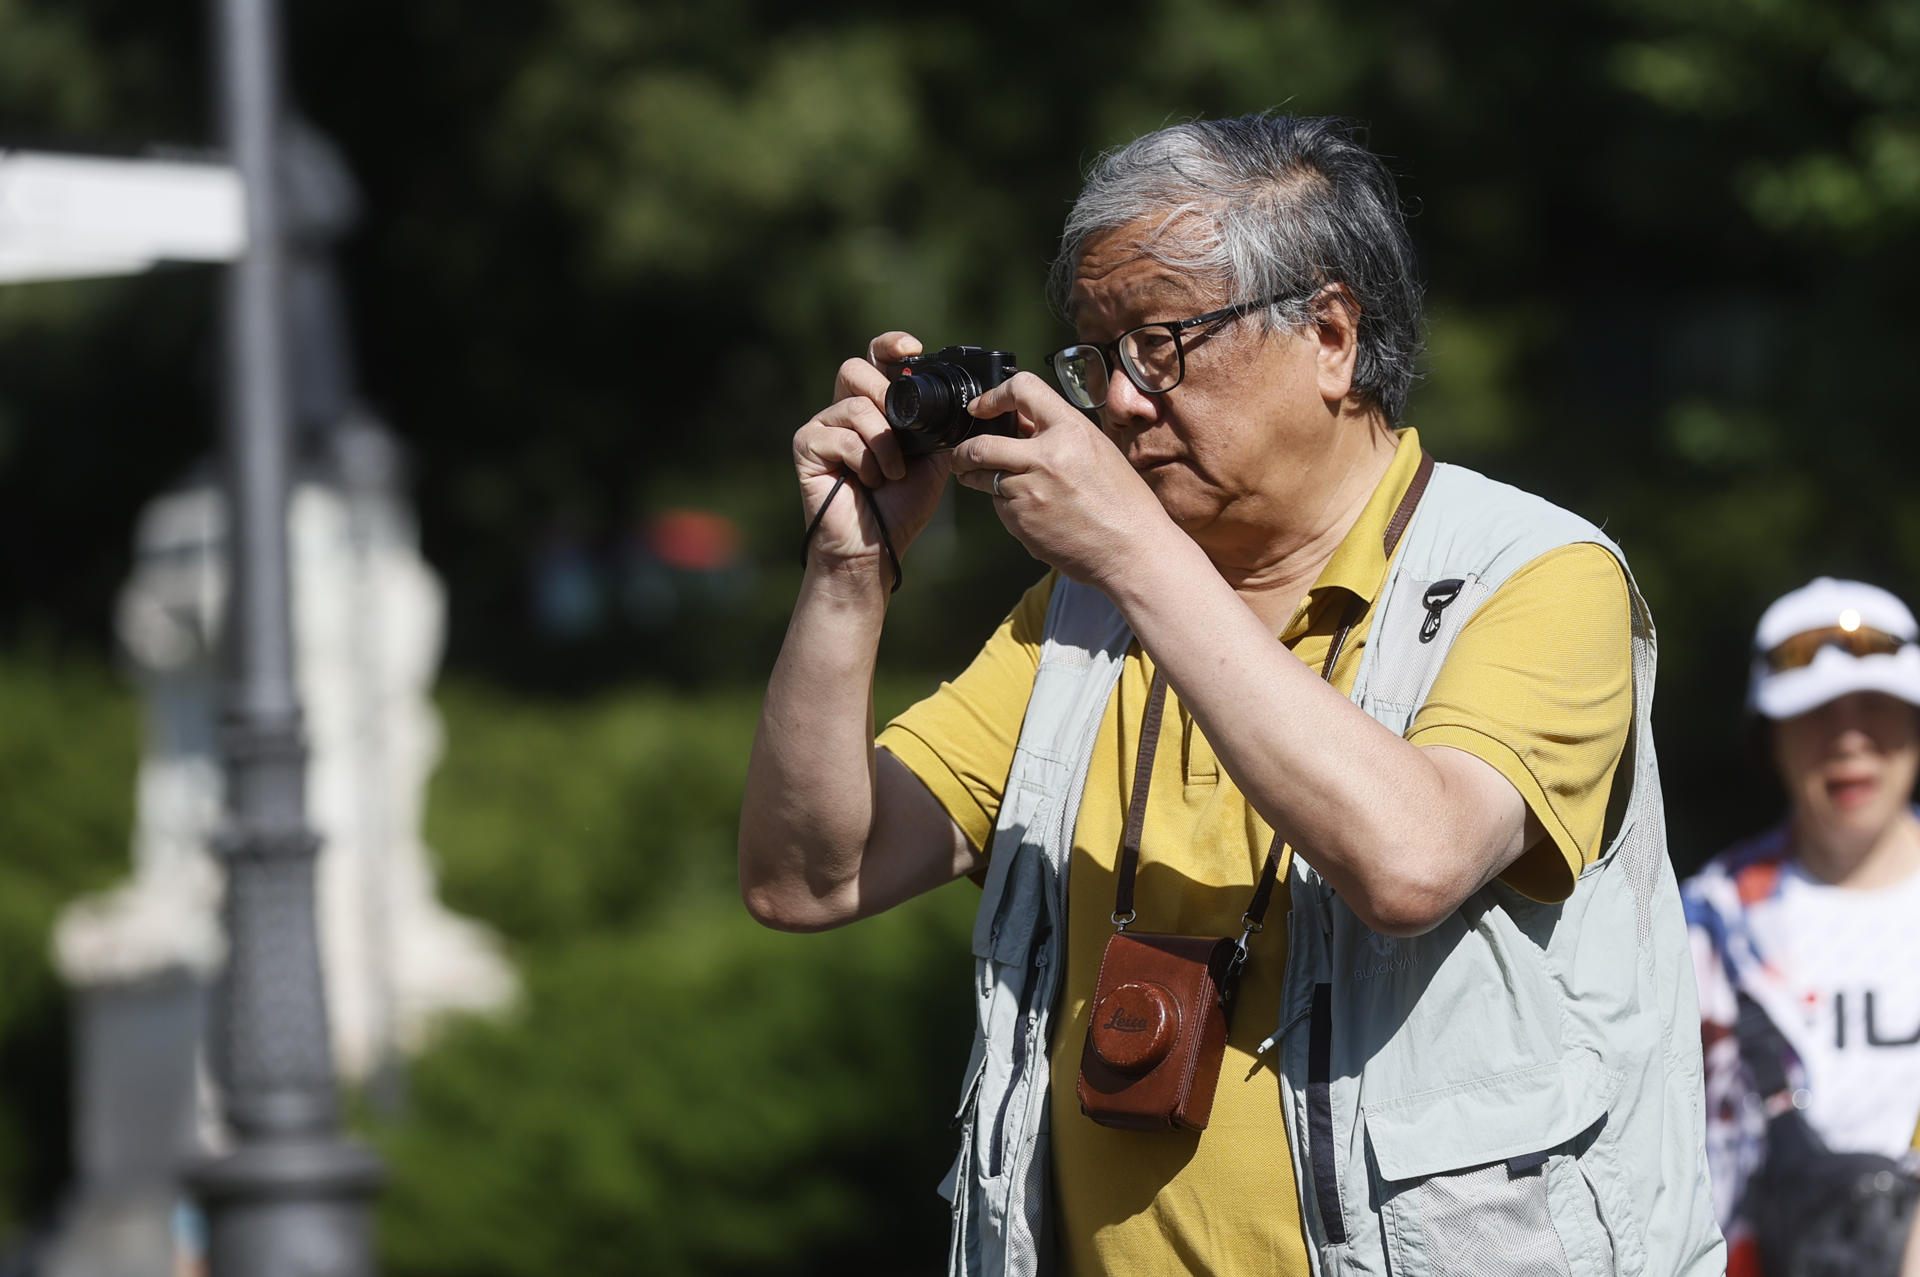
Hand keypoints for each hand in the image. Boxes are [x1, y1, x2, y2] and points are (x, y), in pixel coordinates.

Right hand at [792, 332, 952, 574]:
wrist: (876, 549)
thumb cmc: (901, 507)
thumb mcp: (933, 459)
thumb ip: (938, 424)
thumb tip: (958, 399)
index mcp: (874, 409)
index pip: (875, 360)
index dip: (889, 346)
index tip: (913, 348)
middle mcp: (844, 412)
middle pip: (855, 369)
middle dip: (884, 394)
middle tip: (901, 432)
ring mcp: (822, 428)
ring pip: (854, 405)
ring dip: (883, 441)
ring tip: (892, 473)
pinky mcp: (806, 446)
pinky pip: (840, 435)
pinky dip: (864, 458)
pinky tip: (869, 481)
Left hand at [949, 372, 1172, 585]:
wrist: (1131, 550)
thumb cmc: (1122, 503)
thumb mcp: (1096, 451)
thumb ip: (1058, 434)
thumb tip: (1021, 424)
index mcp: (1071, 431)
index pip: (1022, 389)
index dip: (994, 396)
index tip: (981, 408)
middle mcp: (1046, 457)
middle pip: (981, 445)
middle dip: (964, 452)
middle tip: (962, 456)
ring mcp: (1030, 491)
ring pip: (984, 479)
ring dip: (980, 480)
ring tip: (994, 483)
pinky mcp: (1021, 522)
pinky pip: (1000, 507)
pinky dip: (1007, 507)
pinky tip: (1032, 513)